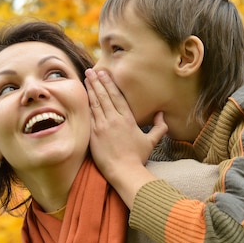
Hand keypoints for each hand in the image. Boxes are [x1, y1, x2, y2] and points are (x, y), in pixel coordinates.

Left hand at [85, 69, 166, 207]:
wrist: (124, 171)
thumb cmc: (137, 158)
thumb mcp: (151, 141)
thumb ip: (159, 127)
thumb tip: (162, 116)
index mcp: (127, 119)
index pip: (117, 96)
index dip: (109, 83)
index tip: (104, 73)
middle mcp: (114, 119)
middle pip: (104, 96)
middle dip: (97, 81)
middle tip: (91, 70)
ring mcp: (102, 126)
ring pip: (95, 103)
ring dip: (90, 89)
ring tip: (86, 78)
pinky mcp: (93, 134)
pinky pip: (88, 116)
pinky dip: (85, 104)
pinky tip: (82, 96)